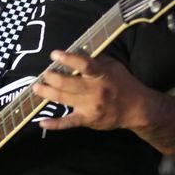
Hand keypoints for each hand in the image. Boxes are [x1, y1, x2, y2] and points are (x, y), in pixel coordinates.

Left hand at [31, 50, 156, 132]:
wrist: (137, 109)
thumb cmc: (122, 83)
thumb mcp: (113, 66)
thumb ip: (95, 59)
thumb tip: (76, 50)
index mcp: (102, 75)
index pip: (84, 65)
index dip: (68, 59)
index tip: (54, 54)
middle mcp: (95, 90)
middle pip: (68, 83)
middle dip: (51, 78)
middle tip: (44, 74)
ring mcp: (91, 107)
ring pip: (64, 99)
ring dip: (47, 93)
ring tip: (36, 88)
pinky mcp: (88, 120)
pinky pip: (69, 123)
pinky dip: (55, 124)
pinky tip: (42, 122)